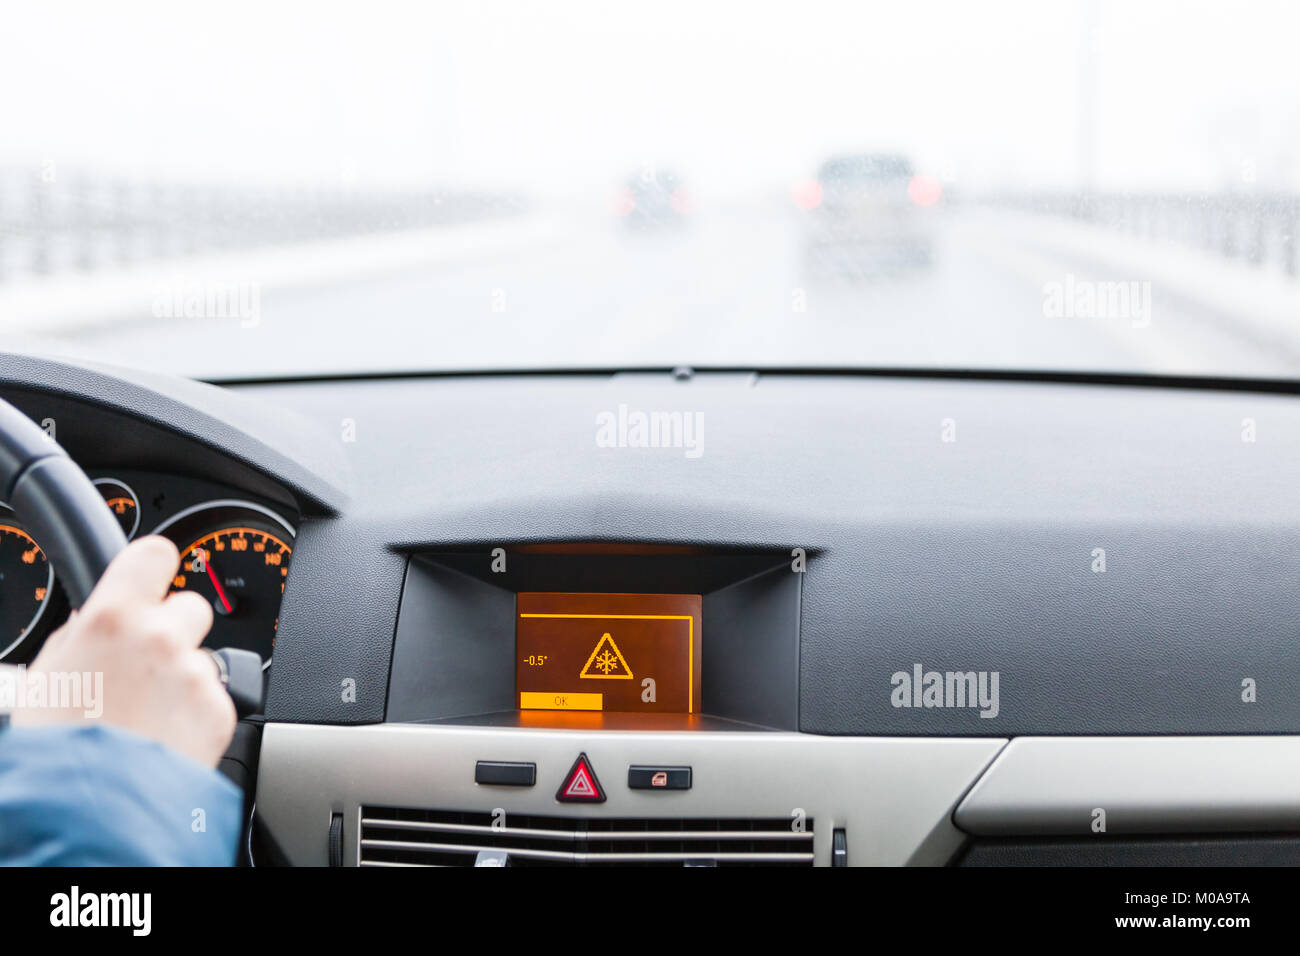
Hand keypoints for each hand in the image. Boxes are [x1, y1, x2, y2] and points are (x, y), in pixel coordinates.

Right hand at [10, 536, 235, 767]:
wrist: (88, 810)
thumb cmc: (55, 748)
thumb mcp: (47, 677)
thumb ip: (81, 637)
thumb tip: (95, 623)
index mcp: (113, 618)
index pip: (155, 554)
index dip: (153, 567)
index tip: (150, 577)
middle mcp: (162, 637)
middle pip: (189, 607)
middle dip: (172, 630)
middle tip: (145, 665)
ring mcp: (195, 673)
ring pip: (202, 657)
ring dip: (182, 677)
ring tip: (148, 714)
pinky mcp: (219, 710)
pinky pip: (213, 698)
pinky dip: (195, 714)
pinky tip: (164, 737)